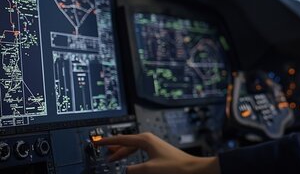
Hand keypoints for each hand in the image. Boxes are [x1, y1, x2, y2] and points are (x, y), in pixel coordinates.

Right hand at [95, 132, 219, 173]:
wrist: (192, 169)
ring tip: (114, 159)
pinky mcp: (158, 152)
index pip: (121, 139)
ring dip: (122, 153)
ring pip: (133, 148)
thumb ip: (131, 170)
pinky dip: (131, 156)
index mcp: (145, 140)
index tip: (96, 142)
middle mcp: (149, 140)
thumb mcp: (148, 169)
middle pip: (126, 143)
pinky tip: (130, 162)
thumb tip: (122, 170)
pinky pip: (139, 152)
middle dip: (114, 148)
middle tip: (103, 153)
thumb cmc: (175, 167)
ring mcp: (154, 145)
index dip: (107, 142)